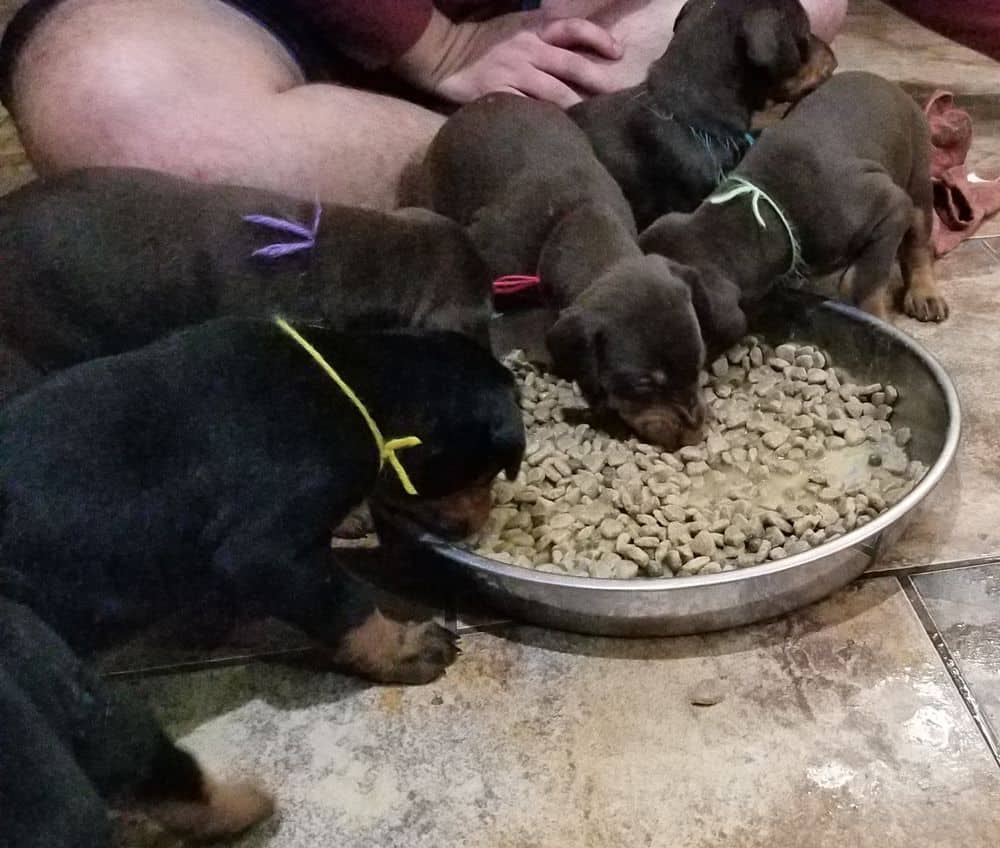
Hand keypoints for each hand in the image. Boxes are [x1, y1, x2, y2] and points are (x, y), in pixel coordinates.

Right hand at [394, 9, 622, 108]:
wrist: (443, 53)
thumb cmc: (482, 42)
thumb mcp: (515, 28)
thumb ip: (543, 38)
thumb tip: (577, 52)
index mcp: (534, 29)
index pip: (574, 28)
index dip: (599, 39)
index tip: (618, 53)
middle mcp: (528, 49)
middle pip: (571, 64)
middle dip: (597, 79)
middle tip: (617, 95)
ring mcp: (513, 72)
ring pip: (554, 91)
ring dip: (576, 105)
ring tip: (592, 120)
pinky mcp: (499, 94)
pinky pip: (528, 109)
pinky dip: (545, 120)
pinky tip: (558, 133)